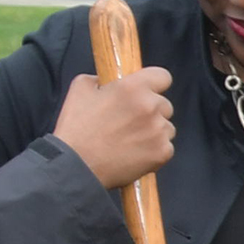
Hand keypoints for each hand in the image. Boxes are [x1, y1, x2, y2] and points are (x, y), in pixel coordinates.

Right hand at [54, 66, 176, 191]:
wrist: (76, 166)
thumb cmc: (76, 128)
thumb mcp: (81, 89)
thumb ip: (100, 78)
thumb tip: (109, 80)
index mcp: (133, 88)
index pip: (163, 76)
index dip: (154, 83)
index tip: (146, 91)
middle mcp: (151, 107)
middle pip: (164, 104)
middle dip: (151, 110)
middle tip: (129, 121)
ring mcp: (159, 131)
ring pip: (166, 126)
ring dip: (154, 131)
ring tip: (129, 139)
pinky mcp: (163, 152)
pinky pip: (166, 146)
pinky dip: (154, 150)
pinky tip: (134, 152)